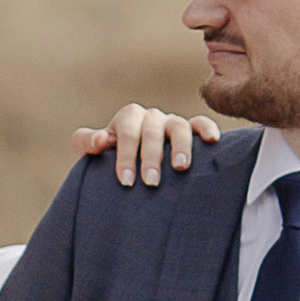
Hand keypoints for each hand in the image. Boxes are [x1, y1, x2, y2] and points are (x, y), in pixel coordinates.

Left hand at [72, 103, 219, 186]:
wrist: (128, 165)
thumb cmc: (107, 158)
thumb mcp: (90, 150)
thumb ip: (87, 142)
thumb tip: (101, 141)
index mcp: (128, 117)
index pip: (127, 133)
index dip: (126, 157)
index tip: (126, 182)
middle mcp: (151, 117)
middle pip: (153, 132)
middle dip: (151, 158)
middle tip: (151, 183)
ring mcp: (171, 122)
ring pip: (178, 126)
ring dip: (180, 146)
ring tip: (180, 167)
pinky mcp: (190, 130)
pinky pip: (200, 124)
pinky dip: (207, 128)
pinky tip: (212, 140)